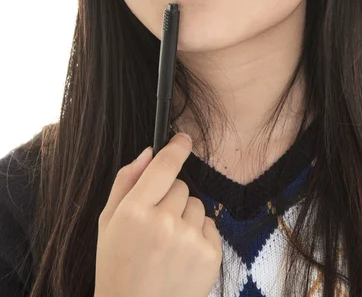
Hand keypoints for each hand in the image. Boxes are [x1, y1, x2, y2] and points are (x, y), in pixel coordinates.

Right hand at [94, 132, 221, 296]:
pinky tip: (182, 255)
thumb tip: (149, 151)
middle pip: (181, 185)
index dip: (176, 148)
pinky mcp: (210, 256)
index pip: (164, 166)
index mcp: (134, 212)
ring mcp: (189, 240)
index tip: (183, 139)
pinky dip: (199, 235)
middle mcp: (163, 223)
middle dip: (171, 197)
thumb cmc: (118, 266)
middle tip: (156, 225)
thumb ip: (126, 182)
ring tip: (168, 243)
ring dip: (186, 216)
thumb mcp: (108, 223)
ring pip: (197, 204)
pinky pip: (210, 225)